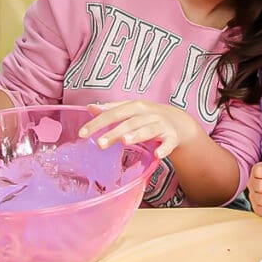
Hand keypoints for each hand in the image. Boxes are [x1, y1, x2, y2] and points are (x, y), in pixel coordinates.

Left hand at [78, 101, 198, 158]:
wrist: (178, 122)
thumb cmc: (148, 116)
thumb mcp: (130, 110)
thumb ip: (111, 109)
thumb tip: (90, 107)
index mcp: (135, 106)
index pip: (113, 113)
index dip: (98, 122)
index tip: (82, 133)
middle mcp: (148, 114)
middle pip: (129, 122)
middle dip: (114, 132)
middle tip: (99, 143)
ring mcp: (161, 125)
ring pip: (148, 130)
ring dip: (137, 135)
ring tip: (125, 141)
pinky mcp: (172, 137)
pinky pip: (169, 143)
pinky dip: (164, 148)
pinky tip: (158, 155)